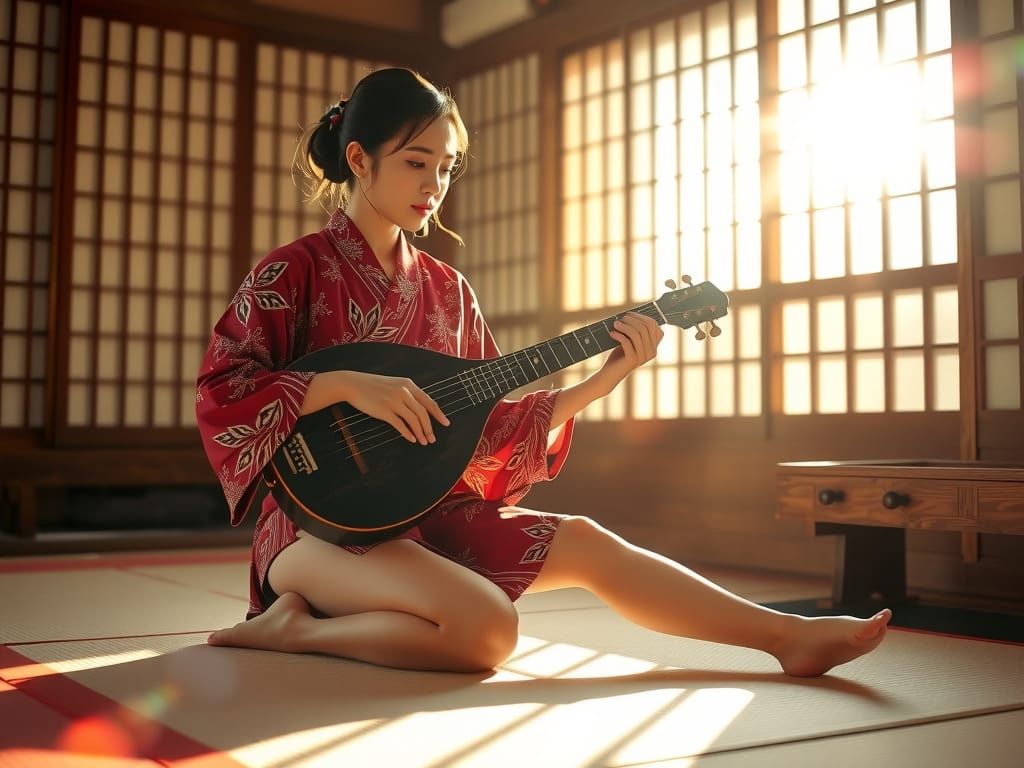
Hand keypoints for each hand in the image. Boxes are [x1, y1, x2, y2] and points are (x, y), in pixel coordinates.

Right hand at [303, 370, 448, 444]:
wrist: (353, 384)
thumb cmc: (373, 386)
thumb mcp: (393, 385)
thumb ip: (407, 394)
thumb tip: (419, 409)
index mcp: (408, 385)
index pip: (428, 401)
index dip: (438, 414)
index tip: (445, 423)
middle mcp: (404, 392)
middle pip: (423, 413)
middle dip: (430, 428)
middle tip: (433, 439)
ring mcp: (394, 401)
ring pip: (414, 420)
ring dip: (421, 432)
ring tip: (424, 442)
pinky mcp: (384, 410)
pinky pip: (400, 424)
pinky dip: (408, 433)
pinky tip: (412, 439)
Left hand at [597, 312, 663, 392]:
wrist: (610, 374)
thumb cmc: (619, 356)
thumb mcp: (629, 342)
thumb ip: (635, 331)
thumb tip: (631, 314)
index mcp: (653, 347)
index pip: (654, 326)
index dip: (641, 317)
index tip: (629, 314)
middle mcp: (651, 352)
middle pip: (645, 328)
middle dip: (632, 320)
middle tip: (620, 319)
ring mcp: (643, 357)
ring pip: (637, 334)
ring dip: (624, 326)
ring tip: (615, 324)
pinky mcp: (632, 360)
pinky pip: (627, 342)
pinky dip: (619, 335)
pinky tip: (612, 333)